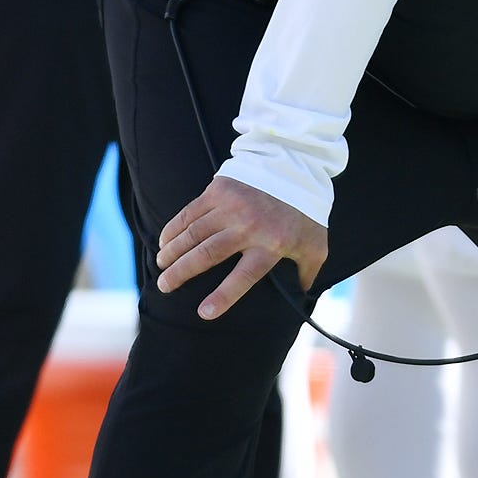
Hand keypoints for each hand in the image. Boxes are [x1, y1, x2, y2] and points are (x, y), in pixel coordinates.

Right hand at [156, 175, 328, 319]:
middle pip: (206, 254)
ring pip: (192, 234)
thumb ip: (307, 274)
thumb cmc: (306, 212)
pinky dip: (173, 229)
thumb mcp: (316, 245)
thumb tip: (299, 299)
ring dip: (172, 252)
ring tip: (161, 267)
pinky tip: (164, 241)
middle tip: (164, 287)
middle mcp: (248, 226)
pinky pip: (189, 213)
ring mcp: (231, 206)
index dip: (223, 296)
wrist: (297, 164)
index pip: (243, 276)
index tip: (203, 313)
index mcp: (271, 244)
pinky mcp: (219, 189)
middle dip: (180, 273)